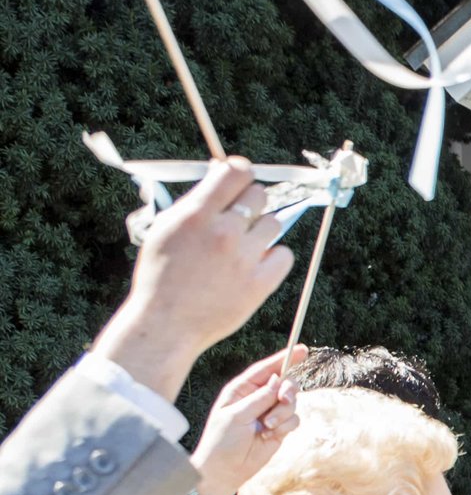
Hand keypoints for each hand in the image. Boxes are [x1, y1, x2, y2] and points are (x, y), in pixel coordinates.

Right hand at [91, 159, 296, 402]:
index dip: (241, 171)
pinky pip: (284, 255)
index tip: (240, 179)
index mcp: (196, 214)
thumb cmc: (162, 274)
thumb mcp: (166, 228)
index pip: (236, 172)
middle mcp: (224, 232)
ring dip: (261, 231)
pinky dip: (273, 258)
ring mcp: (244, 258)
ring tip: (242, 246)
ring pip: (274, 224)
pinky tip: (255, 264)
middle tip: (239, 218)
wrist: (166, 322)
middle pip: (260, 195)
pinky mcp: (261, 283)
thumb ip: (195, 202)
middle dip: (251, 202)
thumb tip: (221, 172)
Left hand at [190, 347, 300, 494]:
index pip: (265, 369)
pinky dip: (286, 427)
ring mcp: (270, 413)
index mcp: (242, 390)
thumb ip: (259, 398)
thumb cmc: (222, 441)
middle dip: (288, 391)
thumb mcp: (236, 415)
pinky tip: (270, 435)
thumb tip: (277, 380)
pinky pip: (294, 420)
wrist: (225, 470)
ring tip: (268, 427)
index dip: (284, 358)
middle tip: (284, 398)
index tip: (302, 349)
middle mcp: (258, 398)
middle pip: (285, 384)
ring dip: (283, 414)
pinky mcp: (280, 429)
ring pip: (292, 402)